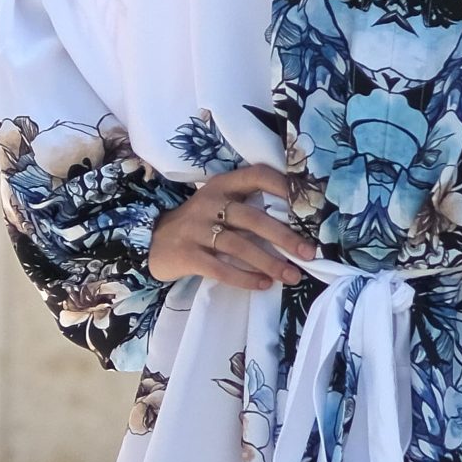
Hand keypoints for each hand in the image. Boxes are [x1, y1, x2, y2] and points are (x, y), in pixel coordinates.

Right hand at [149, 163, 317, 291]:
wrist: (153, 241)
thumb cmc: (199, 224)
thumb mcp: (218, 204)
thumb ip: (248, 207)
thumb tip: (298, 225)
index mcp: (222, 185)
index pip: (257, 176)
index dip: (284, 186)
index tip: (309, 205)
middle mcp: (209, 203)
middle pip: (253, 219)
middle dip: (284, 237)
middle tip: (309, 254)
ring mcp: (196, 229)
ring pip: (239, 246)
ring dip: (269, 263)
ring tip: (292, 276)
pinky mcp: (187, 255)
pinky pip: (220, 269)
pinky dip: (244, 278)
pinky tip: (263, 285)